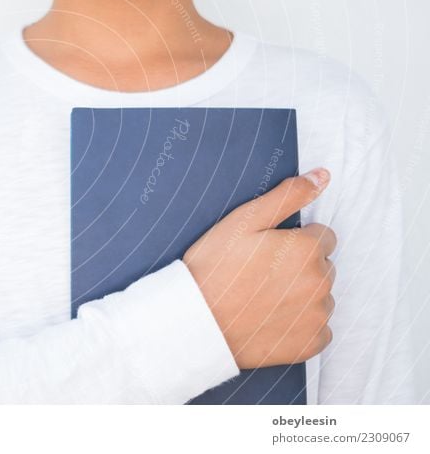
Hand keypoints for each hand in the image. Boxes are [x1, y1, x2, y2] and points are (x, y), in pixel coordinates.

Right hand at [183, 168, 335, 368]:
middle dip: (301, 268)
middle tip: (261, 274)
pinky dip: (301, 325)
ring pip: (320, 297)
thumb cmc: (215, 268)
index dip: (295, 241)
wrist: (197, 322)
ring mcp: (318, 316)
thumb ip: (287, 196)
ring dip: (301, 296)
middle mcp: (321, 282)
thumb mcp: (243, 221)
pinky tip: (271, 320)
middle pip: (323, 267)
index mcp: (308, 249)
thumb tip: (323, 175)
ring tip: (263, 298)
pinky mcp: (312, 344)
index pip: (323, 237)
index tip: (267, 252)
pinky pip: (319, 330)